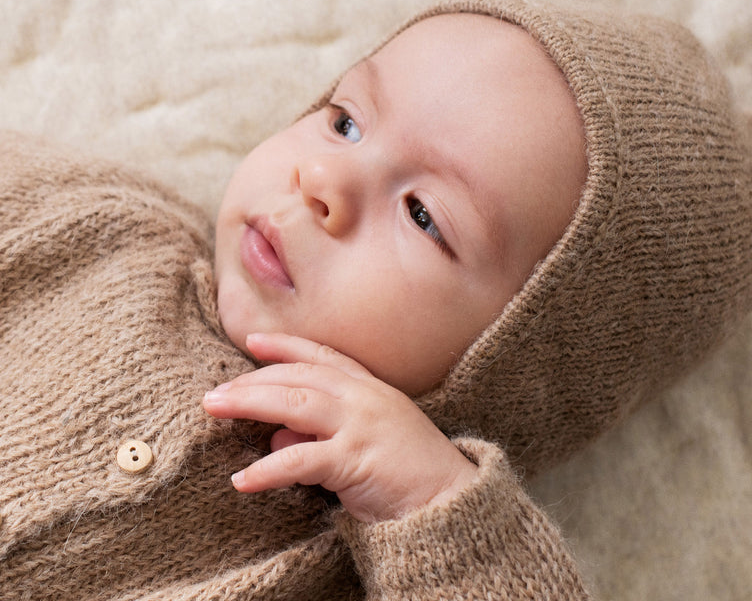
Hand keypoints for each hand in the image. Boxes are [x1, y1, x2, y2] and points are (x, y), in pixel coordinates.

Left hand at [202, 332, 477, 522]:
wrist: (450, 499)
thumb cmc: (408, 470)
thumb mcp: (362, 441)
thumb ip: (319, 432)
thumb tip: (275, 434)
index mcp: (369, 386)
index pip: (321, 354)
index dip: (285, 344)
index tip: (253, 340)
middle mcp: (363, 396)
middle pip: (299, 375)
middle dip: (252, 379)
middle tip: (214, 391)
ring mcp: (361, 423)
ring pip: (295, 403)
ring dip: (250, 403)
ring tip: (214, 408)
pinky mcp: (356, 459)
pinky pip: (302, 459)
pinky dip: (268, 468)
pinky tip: (242, 479)